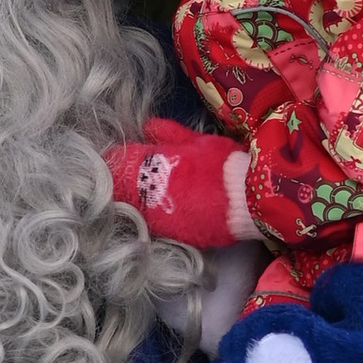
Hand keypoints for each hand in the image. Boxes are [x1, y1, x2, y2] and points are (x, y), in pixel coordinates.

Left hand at [105, 121, 254, 247]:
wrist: (247, 200)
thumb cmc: (222, 164)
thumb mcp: (195, 140)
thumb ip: (168, 133)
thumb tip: (149, 126)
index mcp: (147, 167)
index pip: (116, 163)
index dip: (116, 160)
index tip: (118, 157)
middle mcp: (146, 195)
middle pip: (119, 190)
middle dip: (122, 183)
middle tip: (130, 177)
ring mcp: (157, 218)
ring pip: (134, 210)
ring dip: (137, 202)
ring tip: (150, 195)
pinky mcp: (172, 237)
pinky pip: (155, 225)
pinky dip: (156, 217)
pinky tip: (166, 211)